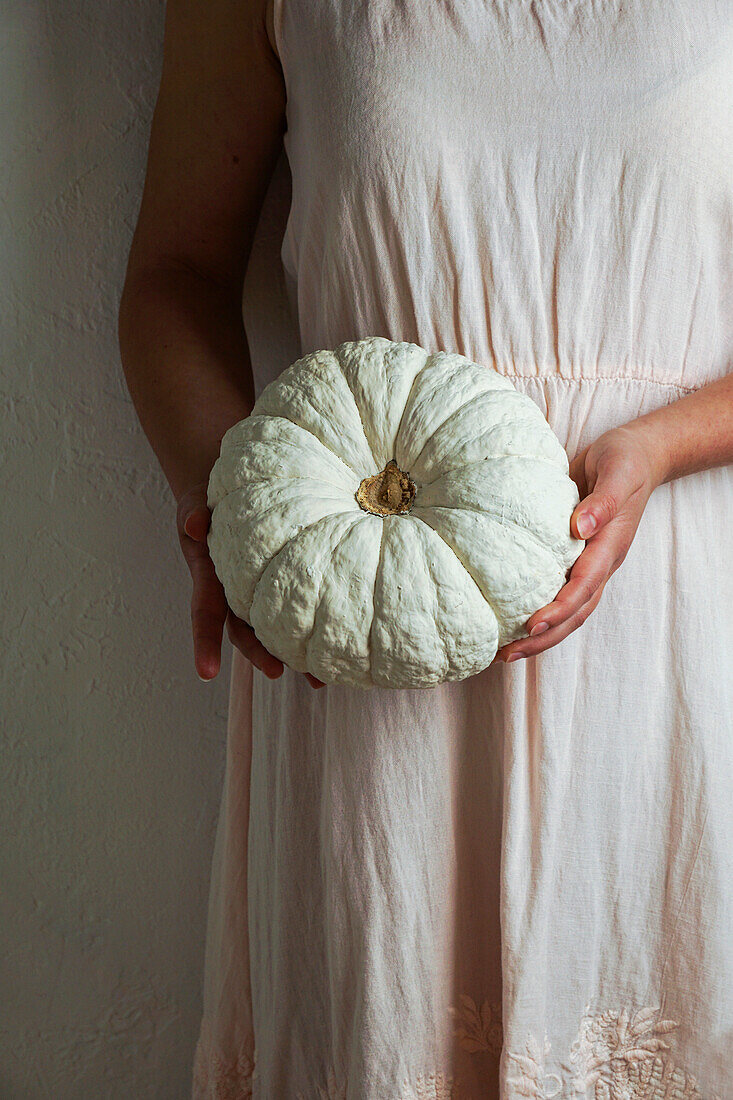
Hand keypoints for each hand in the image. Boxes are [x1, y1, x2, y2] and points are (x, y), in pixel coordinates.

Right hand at [176, 482, 325, 688]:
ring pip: (273, 628)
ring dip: (291, 654)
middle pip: (243, 632)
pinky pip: (297, 606)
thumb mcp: (196, 503)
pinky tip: (338, 644)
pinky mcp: (281, 581)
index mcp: (210, 579)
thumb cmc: (208, 501)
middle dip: (258, 655)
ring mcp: (256, 591)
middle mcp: (232, 593)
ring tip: (318, 679)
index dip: (204, 643)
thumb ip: (194, 514)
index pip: (205, 615)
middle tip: (275, 673)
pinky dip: (312, 626)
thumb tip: (194, 524)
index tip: (207, 673)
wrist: (222, 495)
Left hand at [494, 422, 665, 662]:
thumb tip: (579, 527)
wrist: (637, 455)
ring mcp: (589, 563)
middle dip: (544, 637)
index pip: (584, 586)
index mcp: (610, 547)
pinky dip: (540, 610)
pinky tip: (512, 619)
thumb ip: (602, 501)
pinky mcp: (575, 557)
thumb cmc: (626, 460)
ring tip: (506, 652)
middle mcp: (601, 563)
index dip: (559, 608)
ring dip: (540, 635)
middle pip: (575, 613)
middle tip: (508, 654)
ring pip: (569, 610)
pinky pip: (559, 592)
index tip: (531, 624)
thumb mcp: (618, 472)